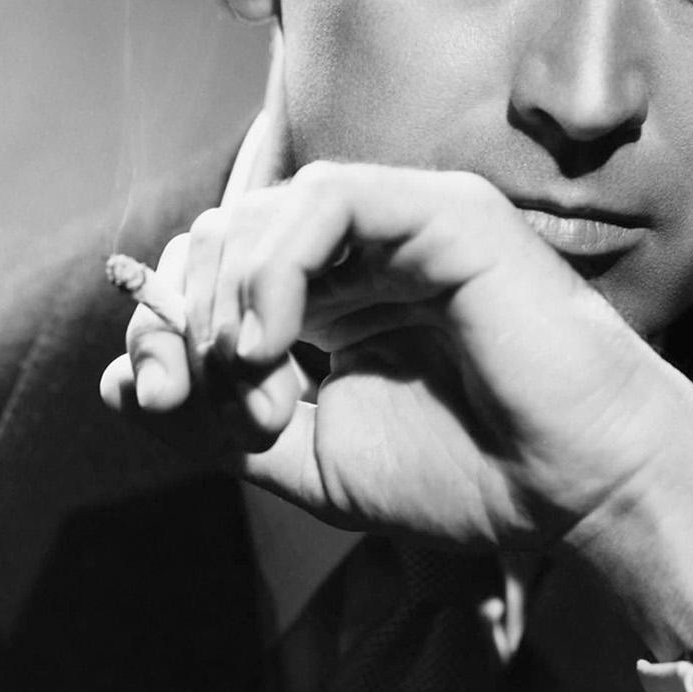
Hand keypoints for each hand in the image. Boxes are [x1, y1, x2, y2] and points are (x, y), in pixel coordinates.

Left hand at [100, 162, 692, 655]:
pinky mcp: (442, 210)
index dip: (165, 323)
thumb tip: (120, 386)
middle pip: (227, 229)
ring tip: (249, 374)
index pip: (217, 273)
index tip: (148, 400)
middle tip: (177, 390)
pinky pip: (328, 200)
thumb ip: (223, 421)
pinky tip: (274, 340)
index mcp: (336, 299)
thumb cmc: (468, 475)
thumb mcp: (313, 459)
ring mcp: (406, 222)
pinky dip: (277, 265)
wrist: (572, 490)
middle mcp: (366, 250)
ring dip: (226, 292)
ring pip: (269, 207)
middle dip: (178, 308)